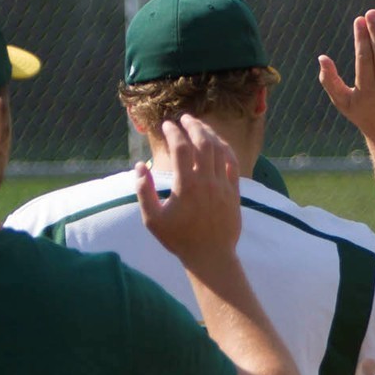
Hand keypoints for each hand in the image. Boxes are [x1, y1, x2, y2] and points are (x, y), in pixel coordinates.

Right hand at [137, 114, 240, 265]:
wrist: (211, 256)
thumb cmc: (179, 239)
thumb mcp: (152, 219)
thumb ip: (143, 191)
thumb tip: (139, 166)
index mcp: (186, 185)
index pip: (180, 148)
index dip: (173, 132)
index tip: (166, 125)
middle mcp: (207, 182)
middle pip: (203, 142)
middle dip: (193, 125)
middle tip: (184, 118)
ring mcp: (223, 186)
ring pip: (220, 150)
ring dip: (209, 134)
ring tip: (199, 126)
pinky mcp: (234, 192)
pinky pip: (233, 163)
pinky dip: (225, 149)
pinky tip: (217, 143)